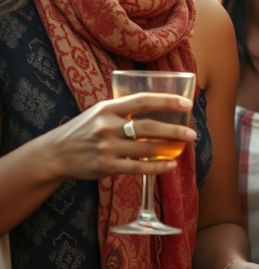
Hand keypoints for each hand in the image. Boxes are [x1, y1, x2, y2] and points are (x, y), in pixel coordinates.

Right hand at [43, 93, 196, 181]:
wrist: (56, 153)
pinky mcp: (106, 167)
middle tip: (192, 133)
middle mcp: (108, 126)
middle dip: (174, 130)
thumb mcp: (101, 111)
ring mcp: (107, 147)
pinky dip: (156, 167)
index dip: (167, 101)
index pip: (143, 100)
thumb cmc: (85, 128)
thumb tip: (159, 105)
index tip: (187, 103)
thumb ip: (125, 108)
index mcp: (109, 108)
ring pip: (145, 148)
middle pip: (148, 127)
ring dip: (169, 148)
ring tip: (185, 146)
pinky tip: (170, 165)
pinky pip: (137, 167)